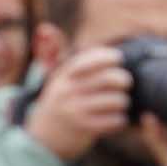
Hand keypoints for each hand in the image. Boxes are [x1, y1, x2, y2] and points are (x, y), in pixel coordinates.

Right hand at [21, 37, 136, 162]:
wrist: (42, 137)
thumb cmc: (58, 101)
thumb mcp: (57, 77)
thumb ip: (57, 52)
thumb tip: (46, 28)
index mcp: (65, 74)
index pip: (91, 59)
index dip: (109, 57)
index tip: (118, 59)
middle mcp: (69, 90)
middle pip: (110, 79)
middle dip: (124, 80)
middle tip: (124, 84)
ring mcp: (76, 110)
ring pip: (116, 100)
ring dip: (123, 102)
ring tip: (119, 103)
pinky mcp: (84, 128)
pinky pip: (114, 120)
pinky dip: (120, 120)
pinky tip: (115, 118)